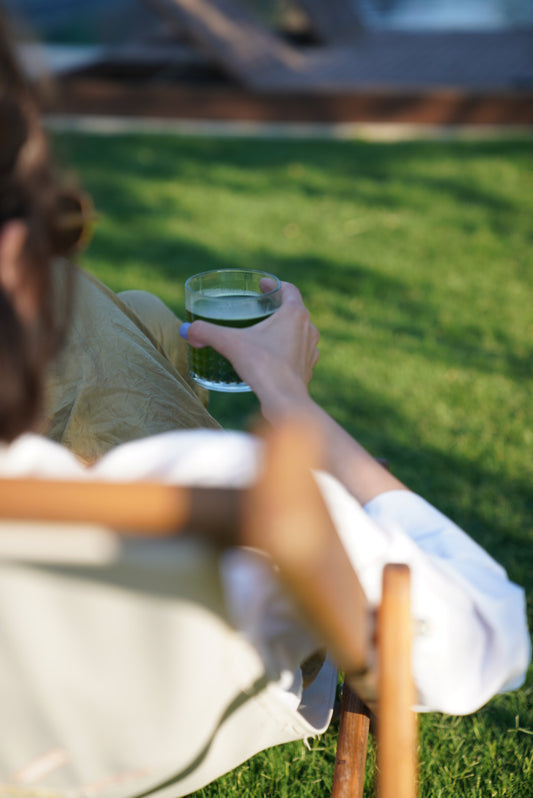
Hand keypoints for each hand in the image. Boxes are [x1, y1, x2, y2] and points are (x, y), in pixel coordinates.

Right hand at [182, 282, 319, 420]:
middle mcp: (309, 329)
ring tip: (266, 333)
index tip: (262, 285)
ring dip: (284, 330)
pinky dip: (287, 351)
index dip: (274, 285)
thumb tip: (187, 330)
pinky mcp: (307, 369)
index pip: (288, 289)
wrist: (285, 401)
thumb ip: (207, 332)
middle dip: (277, 308)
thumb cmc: (263, 366)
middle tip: (259, 309)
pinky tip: (272, 358)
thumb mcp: (230, 344)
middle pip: (294, 310)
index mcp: (295, 314)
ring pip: (299, 333)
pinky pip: (298, 353)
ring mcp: (311, 350)